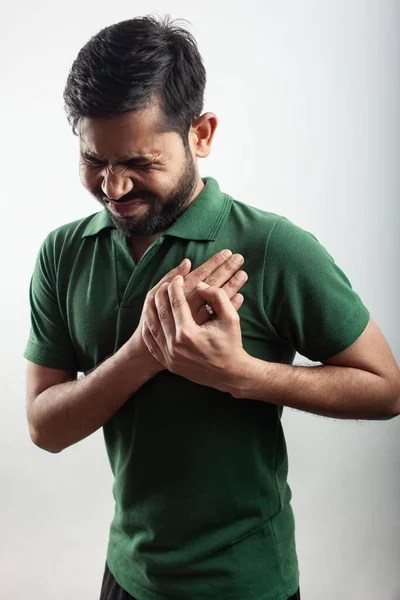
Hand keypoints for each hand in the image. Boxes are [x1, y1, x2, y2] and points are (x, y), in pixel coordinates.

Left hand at [129, 250, 247, 372]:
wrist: (229, 373)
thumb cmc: (231, 344)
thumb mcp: (231, 317)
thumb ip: (217, 296)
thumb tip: (200, 285)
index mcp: (188, 333)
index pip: (176, 303)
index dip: (176, 287)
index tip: (178, 277)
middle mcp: (175, 345)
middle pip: (161, 312)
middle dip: (162, 294)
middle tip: (166, 283)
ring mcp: (169, 356)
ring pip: (152, 326)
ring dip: (152, 308)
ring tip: (156, 296)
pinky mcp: (168, 363)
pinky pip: (151, 342)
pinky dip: (148, 327)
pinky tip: (151, 316)